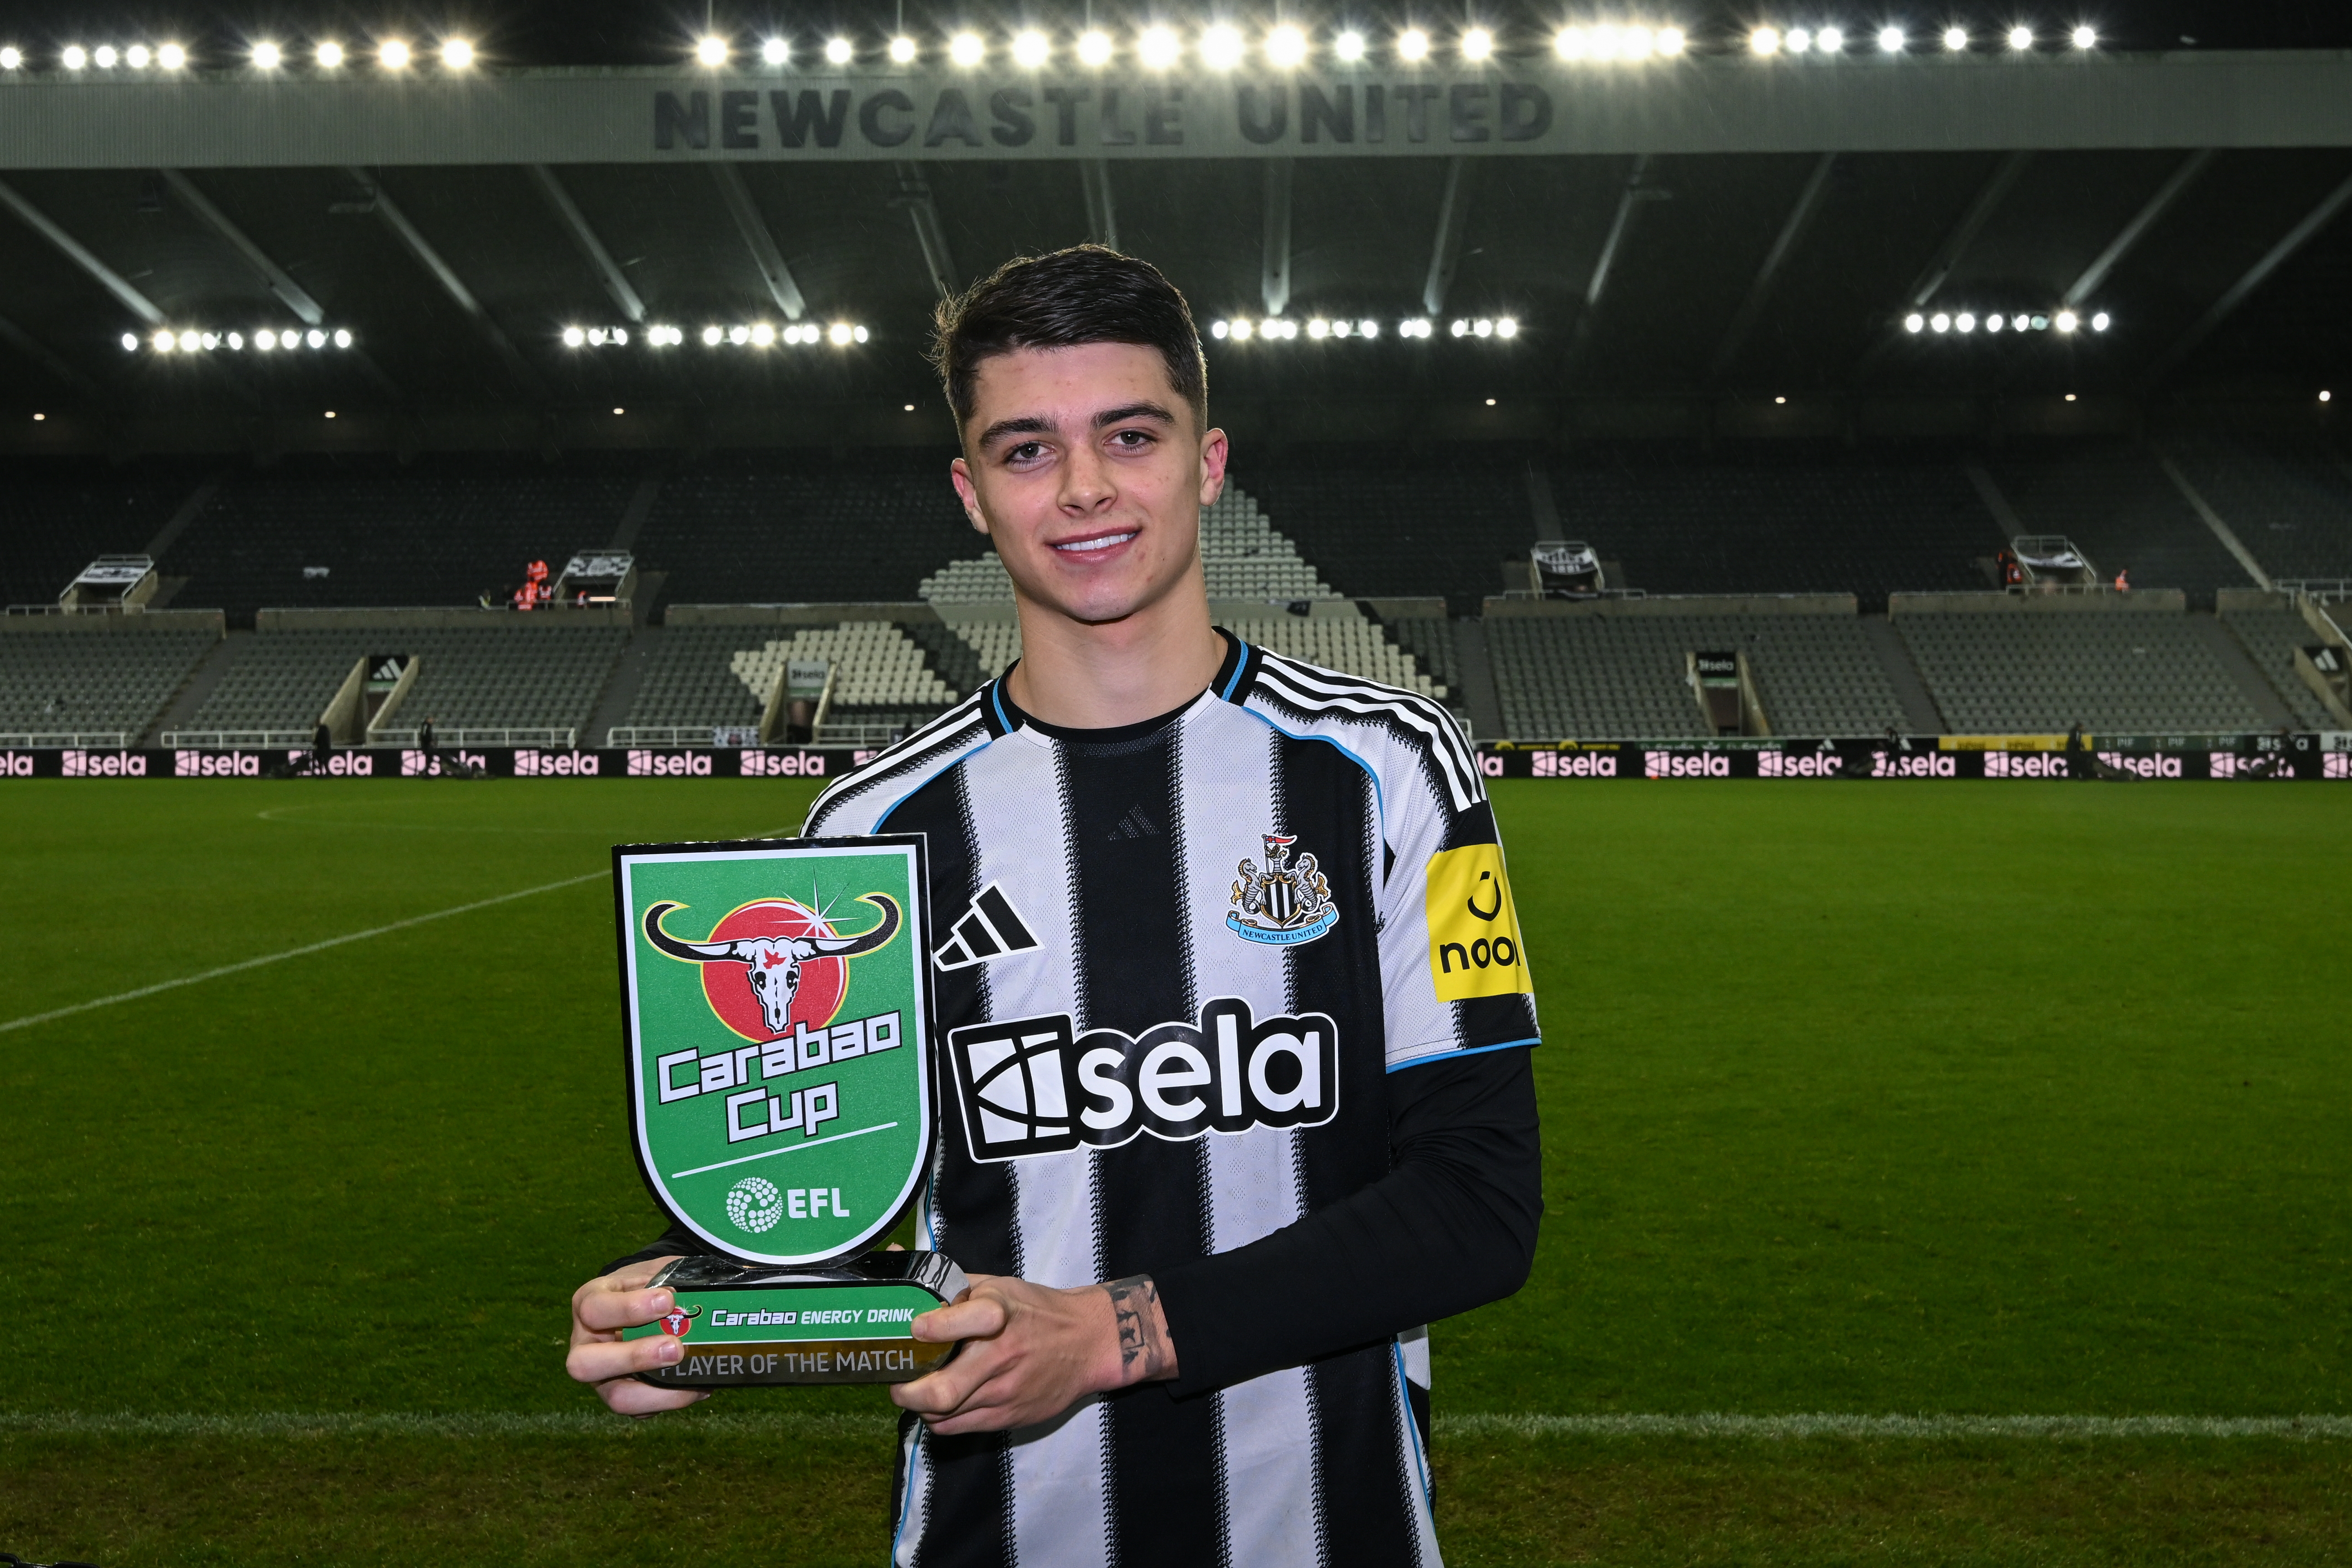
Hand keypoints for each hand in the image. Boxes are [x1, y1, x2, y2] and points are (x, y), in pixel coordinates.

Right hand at [565, 1256, 709, 1417]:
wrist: (645, 1301)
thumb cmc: (648, 1285)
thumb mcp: (654, 1271)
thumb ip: (670, 1278)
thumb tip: (708, 1289)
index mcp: (588, 1304)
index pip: (594, 1309)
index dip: (629, 1308)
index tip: (668, 1299)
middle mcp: (585, 1345)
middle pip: (584, 1364)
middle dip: (633, 1357)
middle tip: (675, 1347)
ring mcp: (602, 1376)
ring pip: (616, 1397)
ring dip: (656, 1391)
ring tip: (693, 1377)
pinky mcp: (624, 1395)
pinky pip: (642, 1409)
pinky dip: (673, 1400)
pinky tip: (700, 1386)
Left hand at [891, 1273, 1176, 1434]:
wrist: (1088, 1343)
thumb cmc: (1037, 1310)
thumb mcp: (999, 1286)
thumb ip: (954, 1286)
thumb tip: (901, 1268)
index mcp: (999, 1314)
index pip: (962, 1321)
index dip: (930, 1327)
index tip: (915, 1327)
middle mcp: (1001, 1357)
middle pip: (941, 1392)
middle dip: (906, 1391)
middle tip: (897, 1381)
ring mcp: (1005, 1393)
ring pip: (943, 1415)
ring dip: (920, 1406)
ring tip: (917, 1391)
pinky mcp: (1010, 1417)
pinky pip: (960, 1428)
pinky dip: (941, 1418)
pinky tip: (941, 1404)